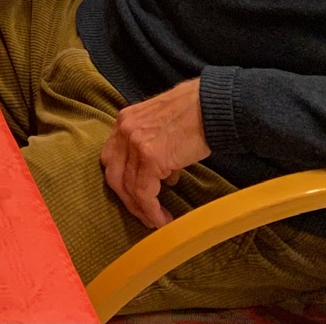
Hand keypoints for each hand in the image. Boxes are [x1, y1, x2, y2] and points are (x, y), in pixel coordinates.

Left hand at [101, 80, 209, 227]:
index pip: (112, 157)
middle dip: (127, 198)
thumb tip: (164, 176)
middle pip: (113, 173)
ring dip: (141, 209)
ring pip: (127, 187)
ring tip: (156, 220)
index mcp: (125, 120)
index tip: (135, 197)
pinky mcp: (151, 157)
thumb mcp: (164, 127)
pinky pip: (144, 192)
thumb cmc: (196, 114)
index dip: (122, 180)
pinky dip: (151, 210)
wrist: (212, 106)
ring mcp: (135, 142)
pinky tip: (163, 219)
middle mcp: (124, 129)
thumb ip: (155, 147)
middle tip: (143, 214)